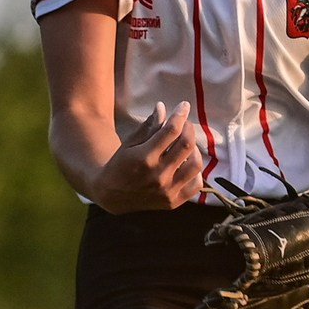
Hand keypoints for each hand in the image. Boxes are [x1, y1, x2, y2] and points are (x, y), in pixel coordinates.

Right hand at [89, 101, 207, 212]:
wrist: (112, 195)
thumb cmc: (121, 164)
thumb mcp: (130, 143)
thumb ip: (149, 127)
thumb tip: (162, 107)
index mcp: (144, 157)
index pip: (171, 130)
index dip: (180, 114)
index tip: (184, 106)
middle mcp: (158, 175)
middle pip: (186, 145)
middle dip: (189, 128)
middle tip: (185, 124)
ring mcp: (167, 190)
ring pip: (195, 164)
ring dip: (195, 149)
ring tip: (187, 144)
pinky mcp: (173, 202)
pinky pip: (196, 185)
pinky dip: (196, 172)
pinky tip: (187, 164)